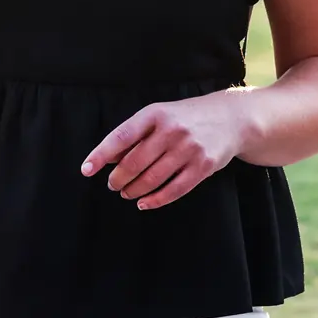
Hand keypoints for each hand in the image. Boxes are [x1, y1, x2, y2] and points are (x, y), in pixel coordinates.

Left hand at [82, 89, 248, 210]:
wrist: (231, 118)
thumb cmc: (186, 118)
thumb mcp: (160, 115)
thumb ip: (135, 134)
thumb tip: (107, 159)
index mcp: (155, 114)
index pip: (121, 137)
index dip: (101, 155)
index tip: (86, 169)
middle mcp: (171, 130)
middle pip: (135, 162)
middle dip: (118, 178)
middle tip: (112, 185)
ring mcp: (188, 149)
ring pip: (152, 179)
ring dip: (134, 190)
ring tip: (126, 193)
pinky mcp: (203, 166)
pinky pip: (174, 189)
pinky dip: (155, 200)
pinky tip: (144, 203)